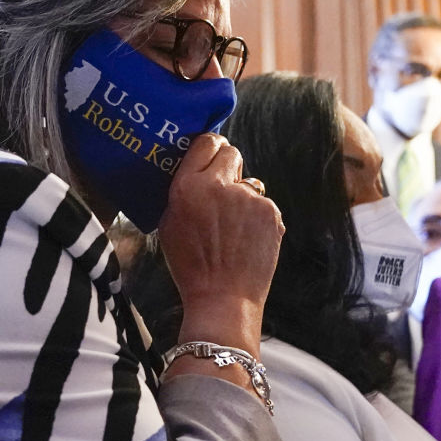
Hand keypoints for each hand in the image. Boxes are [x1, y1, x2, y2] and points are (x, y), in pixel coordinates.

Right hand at [158, 133, 282, 353]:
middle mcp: (219, 186)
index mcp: (187, 187)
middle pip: (231, 152)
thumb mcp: (170, 224)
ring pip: (249, 183)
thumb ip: (182, 191)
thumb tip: (195, 170)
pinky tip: (246, 240)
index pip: (205, 142)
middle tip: (223, 188)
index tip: (212, 154)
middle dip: (228, 165)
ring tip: (232, 229)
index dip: (210, 146)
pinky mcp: (270, 212)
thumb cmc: (191, 266)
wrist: (224, 298)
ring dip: (242, 197)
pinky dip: (257, 218)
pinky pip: (263, 204)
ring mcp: (249, 198)